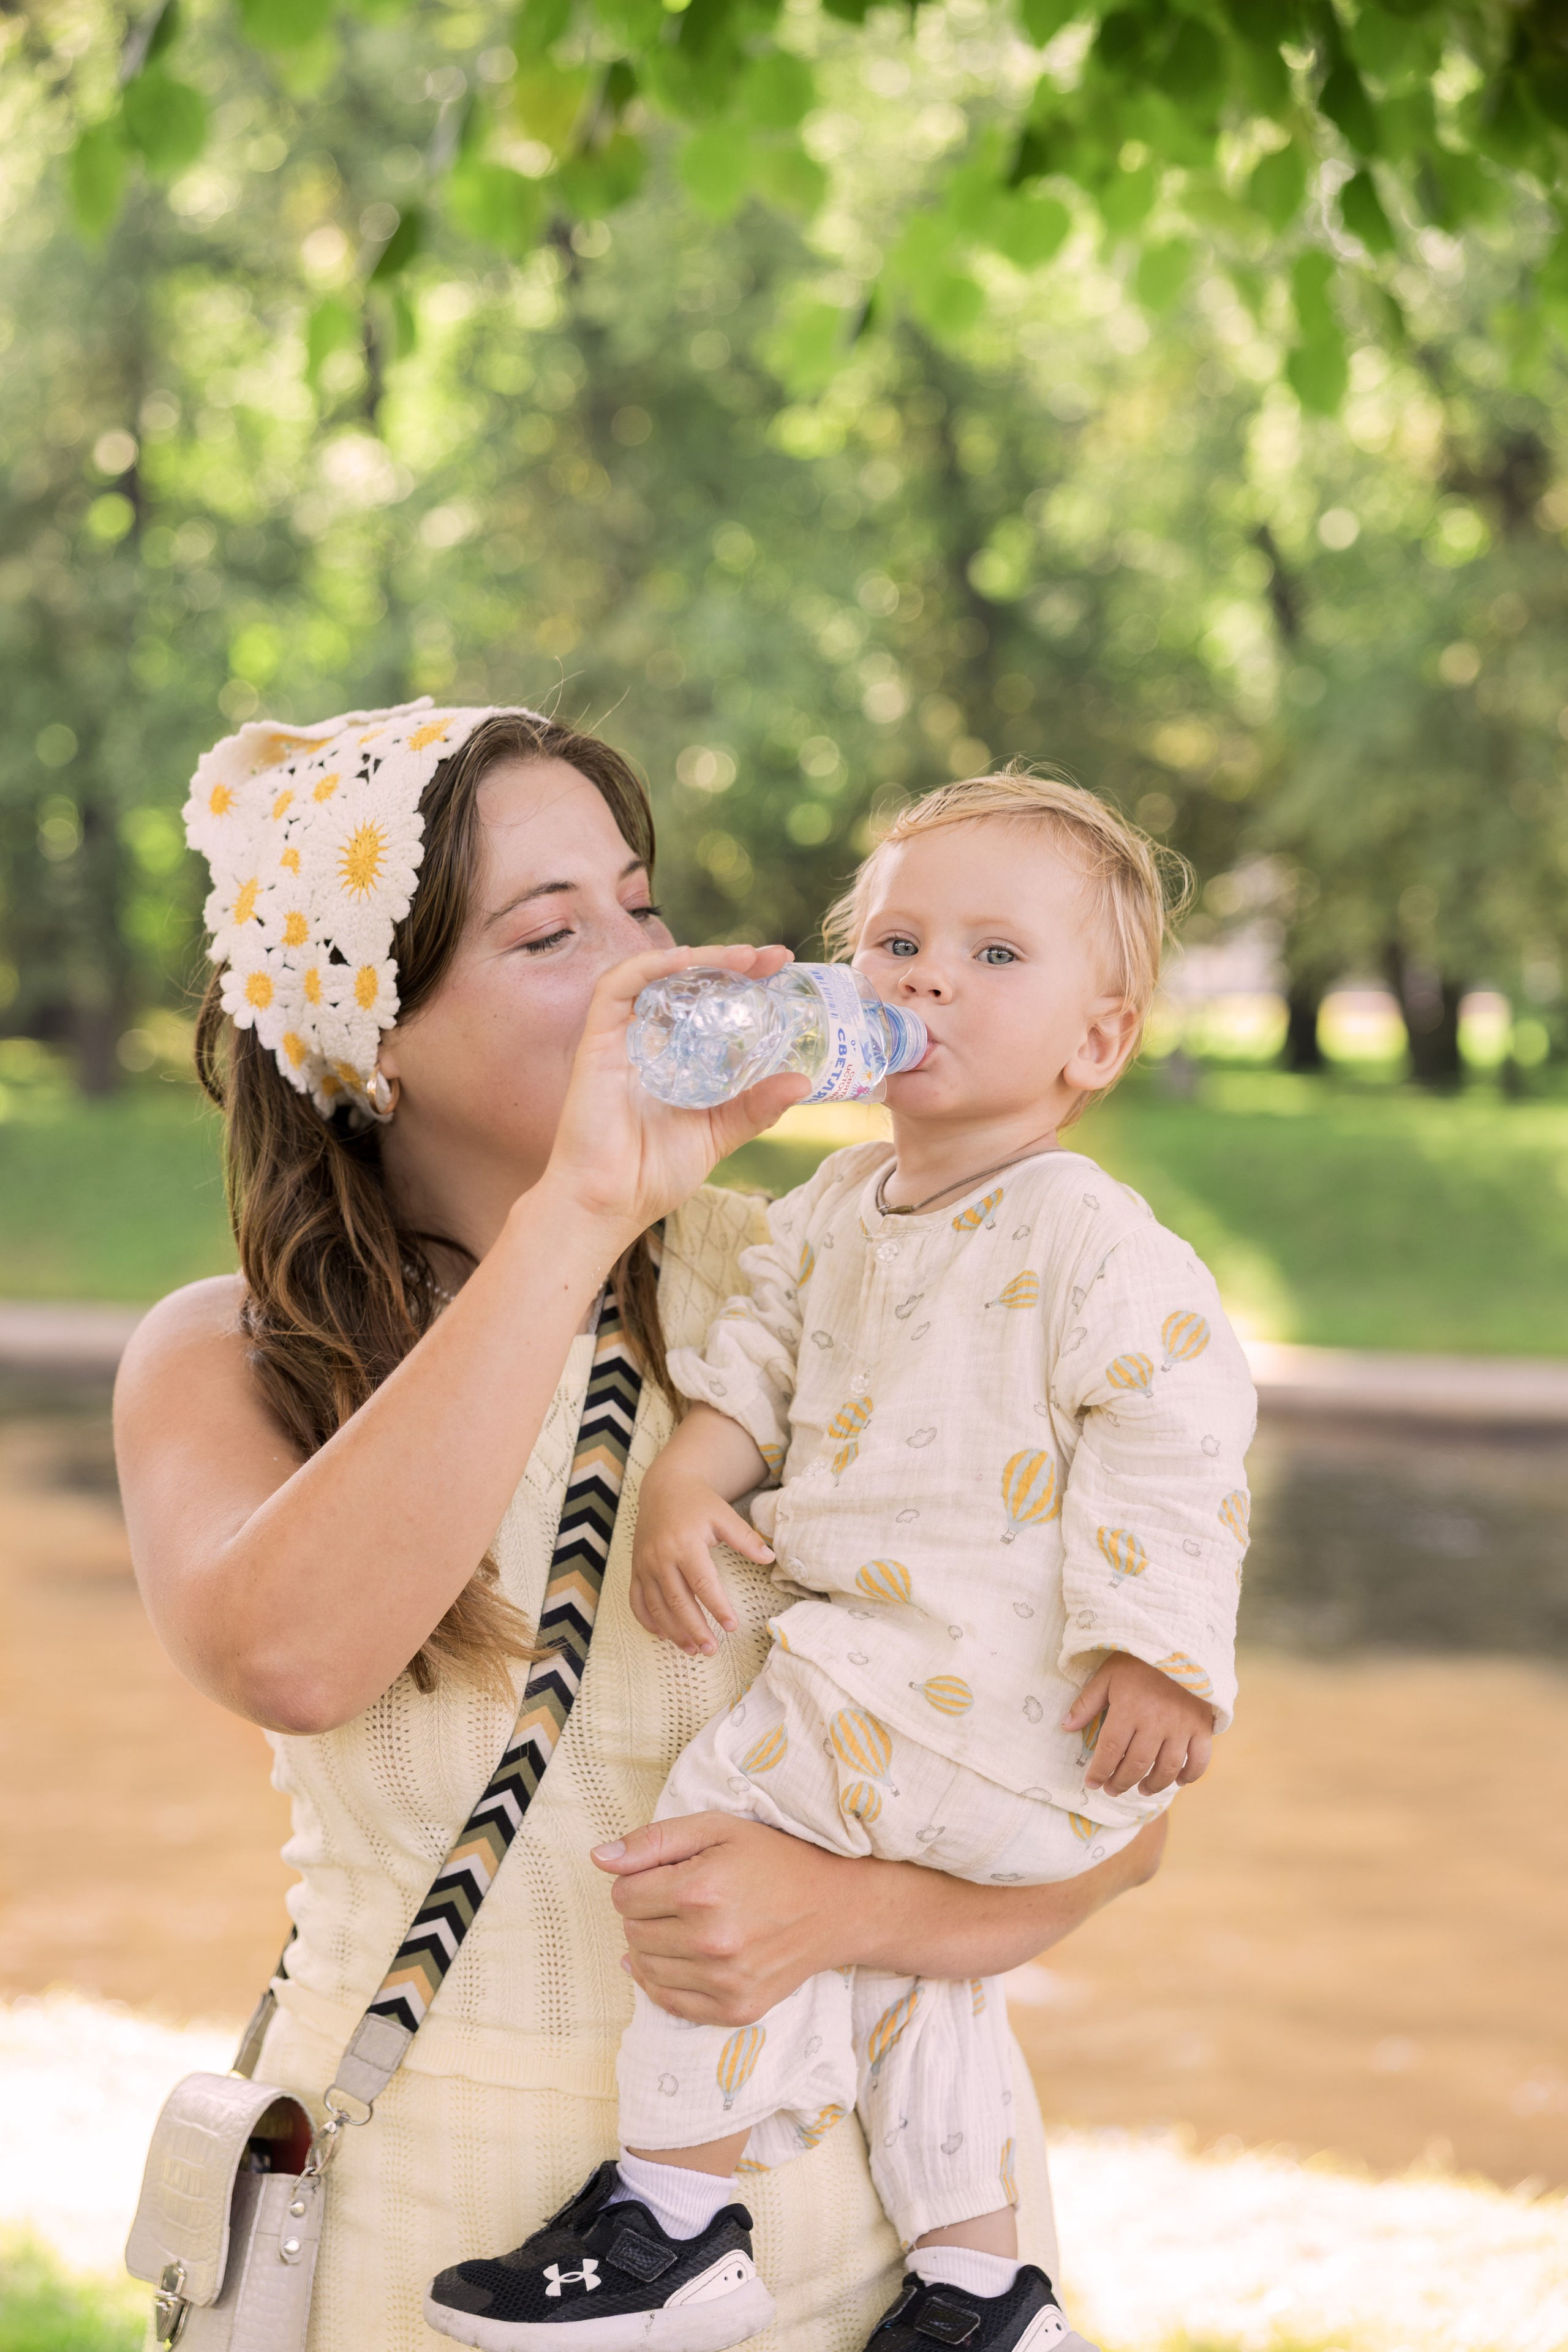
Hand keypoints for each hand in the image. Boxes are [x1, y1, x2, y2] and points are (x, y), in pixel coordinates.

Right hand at [538, 944, 808, 1243]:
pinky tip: (683, 960)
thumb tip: (803, 1081)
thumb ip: (755, 1108)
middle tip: (773, 956)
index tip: (782, 968)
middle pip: (687, 982)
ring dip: (700, 958)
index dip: (744, 979)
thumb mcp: (718, 1134)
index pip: (710, 1002)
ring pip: (656, 975)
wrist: (609, 1204)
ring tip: (744, 957)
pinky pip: (616, 988)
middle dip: (730, 960)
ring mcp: (621, 1038)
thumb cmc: (653, 1174)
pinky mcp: (596, 1042)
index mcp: (676, 1057)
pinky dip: (648, 966)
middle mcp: (648, 1040)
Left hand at [593, 1813, 856, 2025]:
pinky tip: (681, 1957)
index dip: (636, 1881)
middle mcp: (711, 1942)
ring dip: (653, 1945)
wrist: (835, 1908)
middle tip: (678, 1898)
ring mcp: (724, 1982)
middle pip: (632, 1933)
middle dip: (643, 1912)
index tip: (663, 1874)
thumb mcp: (717, 1829)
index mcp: (702, 1891)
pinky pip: (669, 2003)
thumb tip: (599, 1858)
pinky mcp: (735, 2010)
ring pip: (645, 1968)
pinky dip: (663, 1981)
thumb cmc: (773, 1860)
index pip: (624, 1896)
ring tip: (686, 1925)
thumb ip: (654, 1840)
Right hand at [631, 1464, 773, 1656]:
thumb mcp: (724, 1515)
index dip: (718, 1607)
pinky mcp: (636, 1568)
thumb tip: (770, 1558)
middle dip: (695, 1629)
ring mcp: (645, 1564)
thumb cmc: (698, 1502)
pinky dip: (648, 1620)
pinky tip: (663, 1635)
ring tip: (693, 1649)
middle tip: (712, 1649)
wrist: (664, 1487)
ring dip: (674, 1631)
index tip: (732, 1627)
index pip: (703, 1584)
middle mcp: (661, 1557)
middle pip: (678, 1601)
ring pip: (657, 1606)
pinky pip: (637, 1600)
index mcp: (685, 1544)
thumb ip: (745, 1538)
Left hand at [1063, 1651, 1214, 1796]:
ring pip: (1167, 1768)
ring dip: (1153, 1785)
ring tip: (1141, 1789)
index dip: (1099, 1772)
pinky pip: (1199, 1760)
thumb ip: (1087, 1703)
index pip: (1110, 1751)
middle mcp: (1155, 1722)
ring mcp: (1182, 1726)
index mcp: (1128, 1708)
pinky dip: (1190, 1775)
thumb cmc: (1138, 1660)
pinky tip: (1178, 1780)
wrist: (1180, 1642)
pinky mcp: (1202, 1725)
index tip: (1092, 1783)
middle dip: (1121, 1782)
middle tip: (1113, 1789)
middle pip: (1137, 1765)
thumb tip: (1066, 1727)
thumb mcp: (1107, 1675)